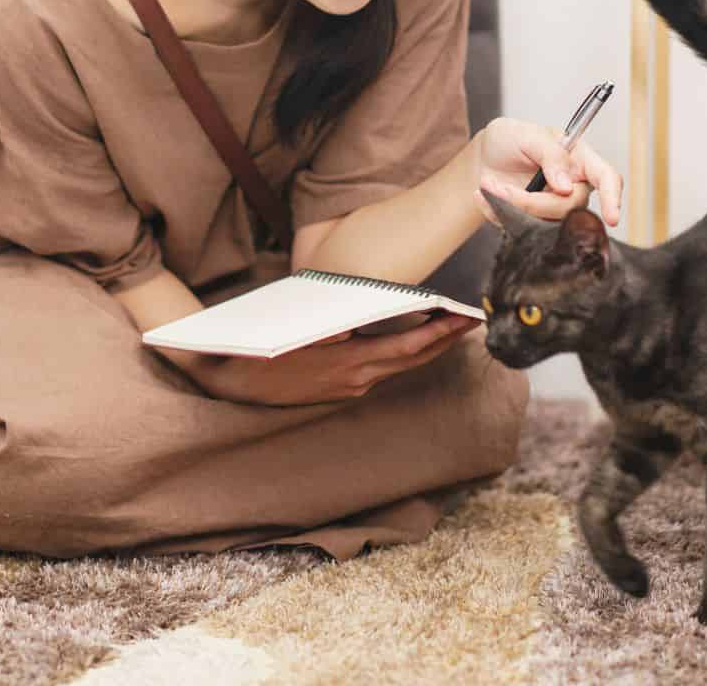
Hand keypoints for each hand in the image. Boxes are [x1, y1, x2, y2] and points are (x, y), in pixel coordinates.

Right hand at [194, 313, 480, 405]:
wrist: (233, 380)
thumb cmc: (261, 349)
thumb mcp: (291, 336)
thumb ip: (322, 331)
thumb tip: (348, 327)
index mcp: (349, 363)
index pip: (407, 346)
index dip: (439, 333)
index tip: (464, 318)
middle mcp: (357, 378)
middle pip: (414, 358)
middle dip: (446, 339)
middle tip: (473, 319)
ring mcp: (351, 385)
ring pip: (402, 365)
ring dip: (430, 347)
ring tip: (453, 326)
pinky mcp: (342, 387)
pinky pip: (384, 369)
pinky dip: (406, 353)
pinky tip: (414, 340)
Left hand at [472, 117, 622, 227]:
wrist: (484, 156)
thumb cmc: (510, 139)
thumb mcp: (525, 134)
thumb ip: (549, 154)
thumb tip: (566, 185)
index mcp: (579, 159)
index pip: (606, 178)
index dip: (612, 198)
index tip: (612, 218)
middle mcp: (572, 186)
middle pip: (570, 207)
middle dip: (533, 202)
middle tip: (500, 187)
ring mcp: (554, 207)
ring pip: (546, 223)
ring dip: (511, 207)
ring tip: (488, 184)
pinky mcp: (535, 222)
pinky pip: (522, 229)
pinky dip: (498, 213)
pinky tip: (485, 195)